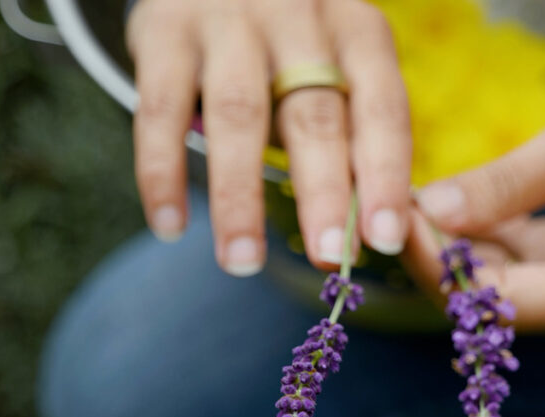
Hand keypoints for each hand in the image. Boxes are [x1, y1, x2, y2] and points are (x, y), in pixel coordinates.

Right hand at [127, 0, 410, 275]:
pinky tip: (169, 227)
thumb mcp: (337, 67)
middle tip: (329, 257)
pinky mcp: (165, 34)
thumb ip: (354, 135)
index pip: (381, 109)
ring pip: (237, 115)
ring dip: (239, 197)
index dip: (385, 175)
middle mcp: (299, 18)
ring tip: (242, 263)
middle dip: (323, 192)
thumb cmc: (293, 44)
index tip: (385, 239)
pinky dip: (162, 172)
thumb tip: (377, 231)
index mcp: (358, 32)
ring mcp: (229, 23)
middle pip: (314, 114)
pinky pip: (160, 111)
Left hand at [404, 76, 544, 339]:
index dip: (438, 267)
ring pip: (482, 288)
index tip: (396, 216)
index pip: (499, 303)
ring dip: (439, 246)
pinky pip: (498, 266)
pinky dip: (464, 237)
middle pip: (481, 306)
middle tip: (383, 200)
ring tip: (398, 197)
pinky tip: (431, 203)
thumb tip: (432, 212)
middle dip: (428, 256)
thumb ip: (510, 183)